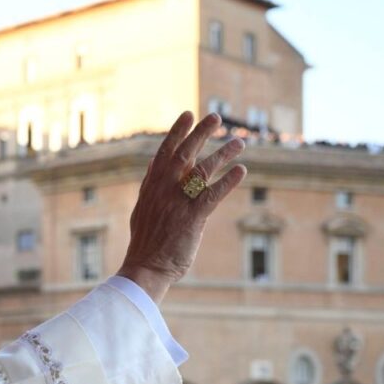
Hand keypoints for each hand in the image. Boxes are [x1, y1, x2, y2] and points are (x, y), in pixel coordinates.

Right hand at [117, 111, 246, 302]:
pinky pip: (213, 195)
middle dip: (200, 133)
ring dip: (222, 154)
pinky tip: (241, 171)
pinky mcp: (192, 218)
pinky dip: (228, 181)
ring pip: (202, 171)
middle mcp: (163, 191)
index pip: (164, 153)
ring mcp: (177, 203)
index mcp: (151, 187)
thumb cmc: (146, 242)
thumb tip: (153, 165)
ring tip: (239, 141)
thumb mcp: (142, 209)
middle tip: (215, 116)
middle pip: (184, 154)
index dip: (177, 132)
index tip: (188, 115)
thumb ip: (150, 186)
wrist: (145, 268)